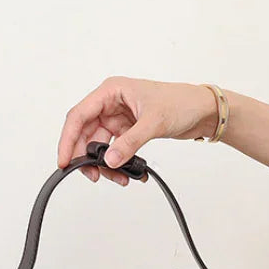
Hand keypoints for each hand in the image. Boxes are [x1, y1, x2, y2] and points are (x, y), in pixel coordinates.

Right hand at [56, 77, 220, 185]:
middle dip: (87, 156)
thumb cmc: (182, 102)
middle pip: (85, 132)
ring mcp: (119, 117)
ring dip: (105, 163)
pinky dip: (118, 162)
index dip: (68, 139)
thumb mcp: (154, 122)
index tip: (65, 160)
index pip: (79, 115)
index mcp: (112, 90)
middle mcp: (111, 102)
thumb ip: (130, 142)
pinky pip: (115, 149)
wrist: (203, 111)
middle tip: (93, 176)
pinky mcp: (129, 130)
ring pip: (100, 145)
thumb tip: (109, 160)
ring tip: (117, 178)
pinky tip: (127, 173)